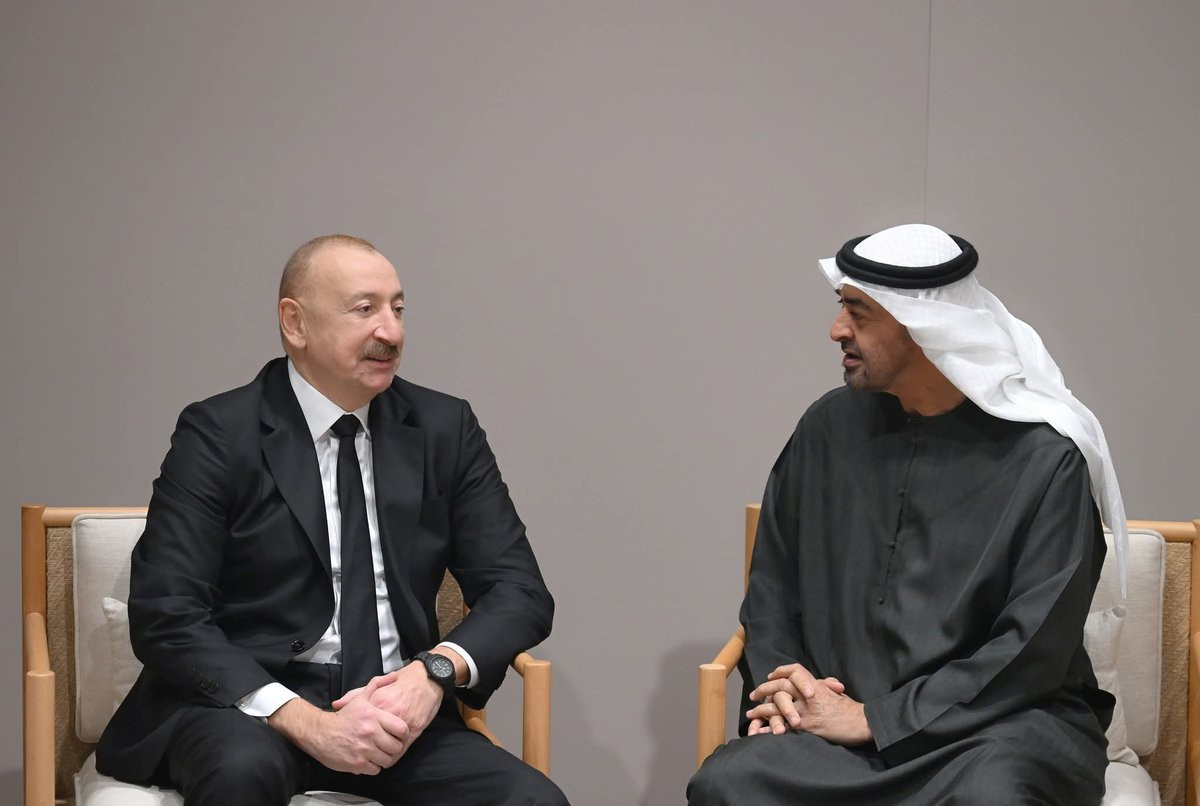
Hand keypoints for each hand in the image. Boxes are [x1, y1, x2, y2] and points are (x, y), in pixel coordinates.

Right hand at [268, 694, 408, 774]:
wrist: (320, 732)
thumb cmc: (344, 717)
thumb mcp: (361, 698)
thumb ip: (378, 684)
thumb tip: (394, 675)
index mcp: (374, 716)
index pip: (402, 729)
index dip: (403, 734)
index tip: (399, 736)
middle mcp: (370, 732)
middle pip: (396, 747)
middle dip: (394, 748)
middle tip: (388, 746)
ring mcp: (363, 749)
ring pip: (387, 760)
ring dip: (384, 758)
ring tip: (378, 753)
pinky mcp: (357, 763)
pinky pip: (375, 770)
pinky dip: (373, 766)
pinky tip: (368, 759)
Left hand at [334, 662, 443, 749]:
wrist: (427, 678)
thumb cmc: (402, 681)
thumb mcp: (377, 686)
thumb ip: (356, 696)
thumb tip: (337, 705)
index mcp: (376, 703)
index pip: (361, 729)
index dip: (356, 740)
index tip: (355, 743)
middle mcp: (389, 713)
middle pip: (374, 742)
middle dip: (369, 750)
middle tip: (366, 753)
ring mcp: (403, 722)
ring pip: (389, 749)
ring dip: (384, 754)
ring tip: (380, 755)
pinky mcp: (416, 728)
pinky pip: (403, 748)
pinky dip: (397, 753)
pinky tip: (394, 752)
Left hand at [746, 663, 868, 744]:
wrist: (863, 723)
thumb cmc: (851, 710)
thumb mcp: (837, 694)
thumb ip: (826, 687)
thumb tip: (824, 682)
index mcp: (816, 685)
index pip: (794, 670)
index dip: (780, 671)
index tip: (770, 675)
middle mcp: (809, 694)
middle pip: (781, 685)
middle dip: (764, 689)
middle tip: (753, 695)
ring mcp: (807, 709)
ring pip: (779, 704)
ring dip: (762, 709)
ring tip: (751, 714)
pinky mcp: (808, 725)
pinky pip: (784, 725)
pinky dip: (771, 727)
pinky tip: (761, 730)